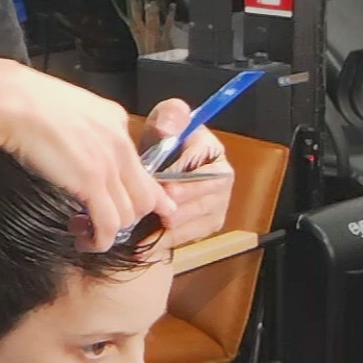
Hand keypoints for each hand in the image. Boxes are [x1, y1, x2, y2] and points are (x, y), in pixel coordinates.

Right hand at [0, 62, 175, 250]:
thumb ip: (90, 126)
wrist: (15, 103)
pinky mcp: (91, 182)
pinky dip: (101, 240)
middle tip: (103, 222)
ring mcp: (109, 164)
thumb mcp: (74, 106)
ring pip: (130, 214)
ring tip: (86, 231)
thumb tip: (86, 146)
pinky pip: (109, 224)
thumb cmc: (31, 100)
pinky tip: (86, 241)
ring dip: (111, 231)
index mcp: (117, 122)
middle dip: (127, 217)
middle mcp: (121, 144)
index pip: (144, 168)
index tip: (137, 210)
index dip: (143, 195)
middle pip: (145, 197)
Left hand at [137, 98, 232, 247]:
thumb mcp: (167, 117)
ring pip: (193, 224)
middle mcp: (222, 183)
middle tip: (149, 212)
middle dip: (174, 208)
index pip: (202, 171)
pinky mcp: (205, 226)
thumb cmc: (167, 137)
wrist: (164, 157)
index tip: (164, 187)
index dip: (182, 181)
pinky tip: (144, 245)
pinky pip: (187, 238)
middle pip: (200, 203)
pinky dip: (165, 242)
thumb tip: (168, 130)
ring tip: (140, 231)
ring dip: (167, 229)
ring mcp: (216, 207)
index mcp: (215, 155)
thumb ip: (170, 117)